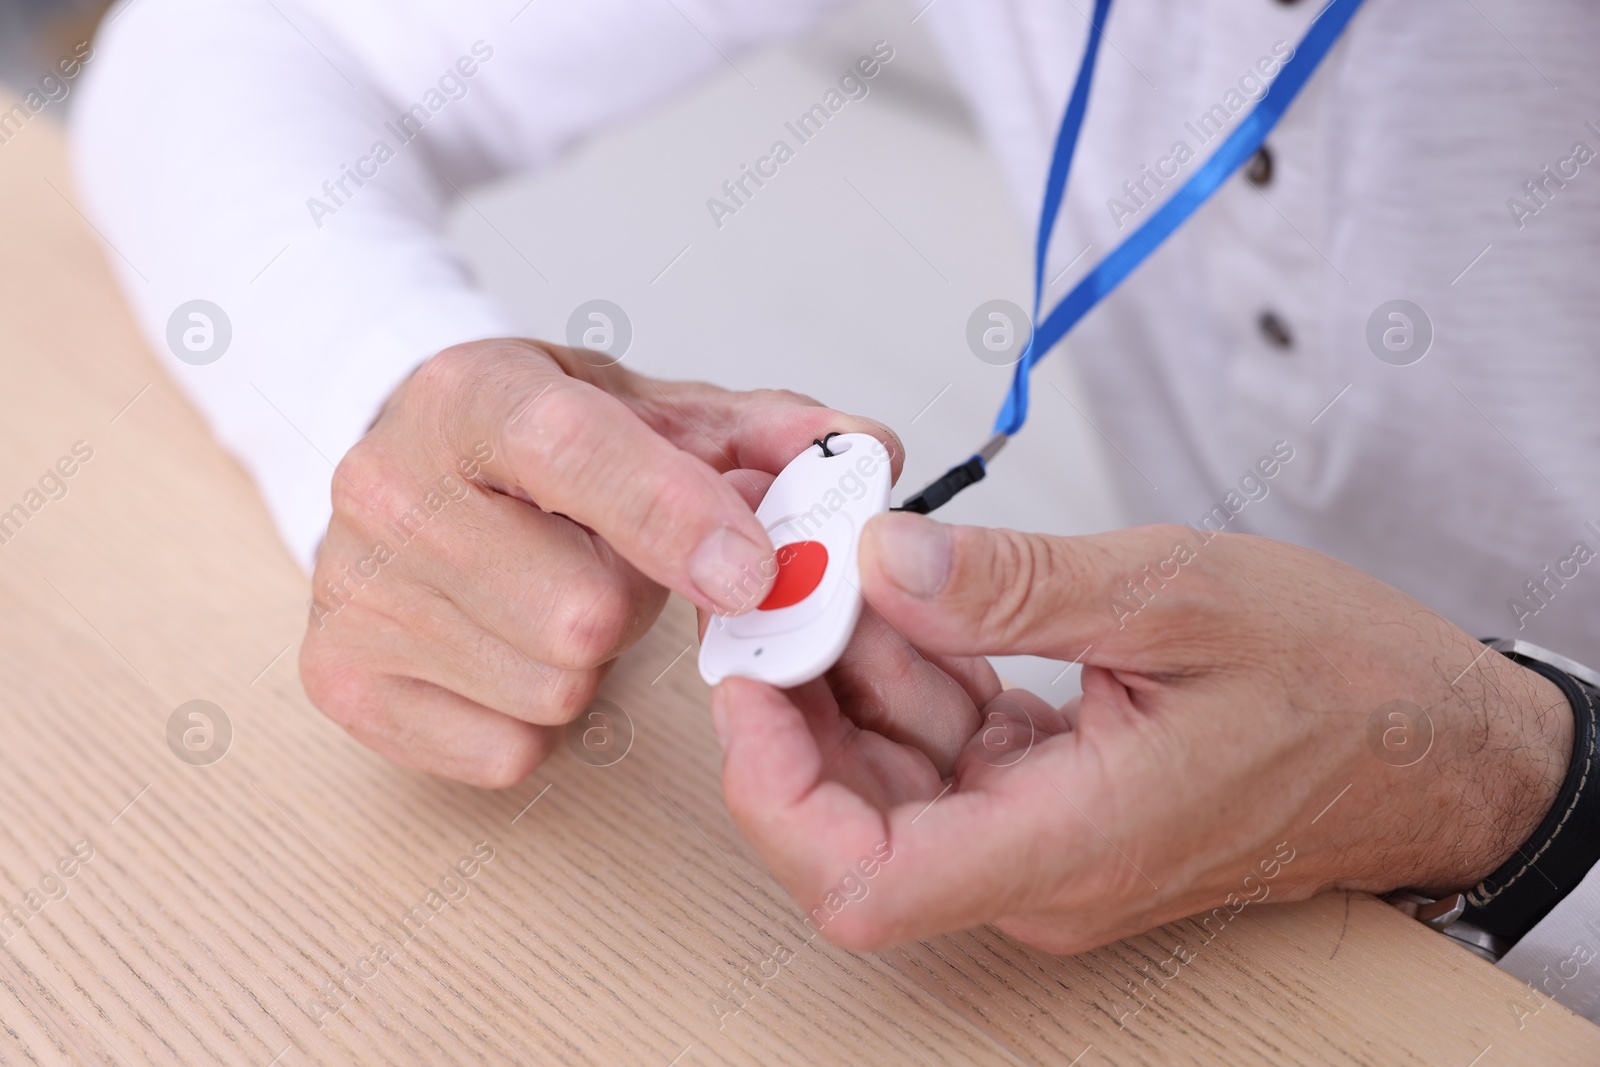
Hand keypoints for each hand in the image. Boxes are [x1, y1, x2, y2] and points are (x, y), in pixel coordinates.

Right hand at [298, 339, 899, 785]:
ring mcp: (352, 588)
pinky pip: (504, 750)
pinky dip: (534, 720)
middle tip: (608, 565)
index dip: (676, 518)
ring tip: (554, 599)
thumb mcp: (657, 412)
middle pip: (579, 612)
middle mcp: (389, 485)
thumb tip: (871, 453)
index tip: (754, 573)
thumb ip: (771, 434)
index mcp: (474, 394)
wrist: (413, 461)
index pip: (574, 455)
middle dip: (633, 604)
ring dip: (588, 664)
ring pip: (550, 688)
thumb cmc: (546, 447)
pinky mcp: (338, 676)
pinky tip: (509, 652)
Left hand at [713, 514, 1572, 952]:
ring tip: (852, 568)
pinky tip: (912, 598)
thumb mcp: (1176, 596)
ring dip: (853, 674)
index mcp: (1067, 845)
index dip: (772, 789)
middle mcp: (1039, 868)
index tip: (751, 677)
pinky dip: (912, 672)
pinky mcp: (1052, 800)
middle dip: (798, 703)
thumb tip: (877, 563)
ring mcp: (1044, 840)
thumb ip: (1012, 586)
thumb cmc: (1341, 681)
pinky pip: (945, 749)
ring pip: (891, 774)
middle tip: (784, 585)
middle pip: (850, 820)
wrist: (1433, 741)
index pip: (858, 880)